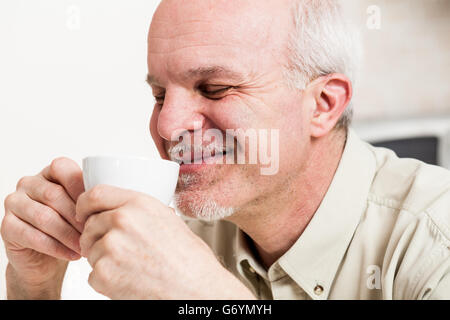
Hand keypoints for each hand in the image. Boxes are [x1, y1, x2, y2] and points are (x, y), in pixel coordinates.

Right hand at [1, 158, 84, 298]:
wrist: (47, 258)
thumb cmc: (71, 227)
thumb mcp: (84, 209)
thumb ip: (93, 197)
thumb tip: (116, 196)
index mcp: (49, 173)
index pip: (62, 167)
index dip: (80, 186)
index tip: (97, 207)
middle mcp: (28, 183)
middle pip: (54, 195)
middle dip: (78, 216)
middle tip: (95, 231)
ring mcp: (15, 203)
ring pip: (44, 217)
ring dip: (69, 234)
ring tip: (86, 246)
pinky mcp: (7, 226)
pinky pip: (32, 235)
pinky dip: (56, 247)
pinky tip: (72, 254)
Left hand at [76, 185, 254, 299]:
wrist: (197, 288)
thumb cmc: (189, 258)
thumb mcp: (168, 219)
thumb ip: (140, 210)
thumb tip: (121, 209)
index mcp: (139, 203)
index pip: (94, 194)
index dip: (84, 205)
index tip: (83, 213)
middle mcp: (122, 220)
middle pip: (89, 225)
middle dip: (97, 238)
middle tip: (118, 251)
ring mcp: (111, 247)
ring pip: (90, 250)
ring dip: (102, 259)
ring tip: (130, 267)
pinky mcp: (104, 273)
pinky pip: (92, 274)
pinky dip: (106, 280)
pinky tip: (129, 280)